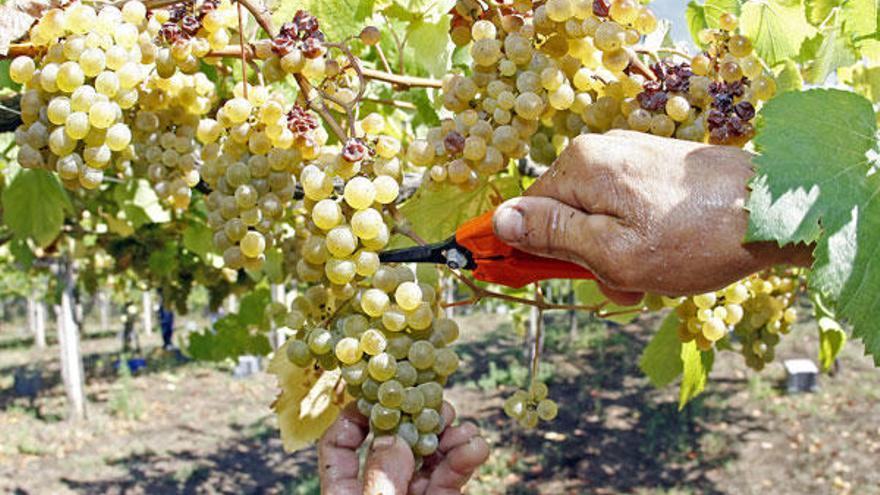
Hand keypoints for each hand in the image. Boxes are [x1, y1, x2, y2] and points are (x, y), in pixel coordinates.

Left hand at [318, 402, 489, 494]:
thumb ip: (382, 480)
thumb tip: (393, 438)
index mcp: (346, 490)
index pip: (339, 443)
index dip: (356, 413)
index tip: (383, 391)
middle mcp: (378, 488)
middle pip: (393, 441)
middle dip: (417, 418)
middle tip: (436, 405)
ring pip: (427, 455)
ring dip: (448, 436)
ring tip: (463, 430)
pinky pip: (450, 478)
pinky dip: (465, 459)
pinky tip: (477, 447)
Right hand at [493, 130, 811, 299]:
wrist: (778, 209)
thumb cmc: (694, 239)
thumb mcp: (613, 252)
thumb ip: (553, 236)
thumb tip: (499, 220)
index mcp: (581, 166)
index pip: (528, 212)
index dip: (537, 252)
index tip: (560, 281)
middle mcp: (601, 149)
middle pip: (564, 213)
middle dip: (586, 256)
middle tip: (624, 285)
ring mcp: (632, 153)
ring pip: (597, 214)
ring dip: (614, 251)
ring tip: (651, 275)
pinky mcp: (657, 163)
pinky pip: (625, 205)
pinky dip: (637, 234)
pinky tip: (667, 253)